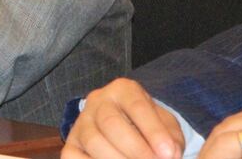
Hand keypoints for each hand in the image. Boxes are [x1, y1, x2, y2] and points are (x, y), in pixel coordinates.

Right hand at [63, 78, 183, 158]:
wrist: (126, 129)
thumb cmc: (148, 127)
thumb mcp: (165, 126)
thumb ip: (170, 138)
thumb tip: (170, 154)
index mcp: (123, 90)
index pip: (136, 106)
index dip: (153, 131)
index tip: (169, 154)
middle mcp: (98, 101)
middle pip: (110, 122)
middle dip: (135, 148)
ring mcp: (82, 123)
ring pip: (93, 141)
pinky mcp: (71, 143)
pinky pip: (73, 156)